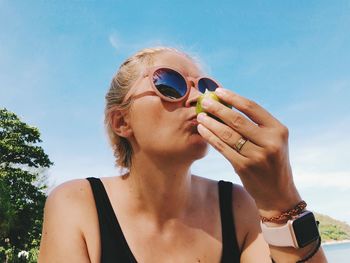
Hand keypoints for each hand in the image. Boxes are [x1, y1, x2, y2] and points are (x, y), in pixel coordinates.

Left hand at [196, 88, 301, 212]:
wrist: (277, 193)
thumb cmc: (271, 162)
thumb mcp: (273, 141)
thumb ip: (256, 126)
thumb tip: (228, 105)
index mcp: (279, 130)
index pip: (252, 108)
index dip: (233, 98)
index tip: (219, 91)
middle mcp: (270, 142)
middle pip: (237, 120)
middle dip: (217, 108)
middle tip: (204, 101)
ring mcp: (257, 155)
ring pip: (227, 134)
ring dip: (211, 123)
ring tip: (200, 116)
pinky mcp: (244, 167)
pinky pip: (223, 148)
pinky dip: (211, 137)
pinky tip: (202, 130)